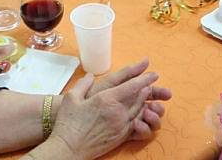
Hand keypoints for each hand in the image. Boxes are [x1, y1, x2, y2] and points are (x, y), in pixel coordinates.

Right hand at [49, 68, 167, 158]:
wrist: (69, 148)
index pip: (132, 87)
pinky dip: (141, 115)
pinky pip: (136, 124)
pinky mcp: (120, 137)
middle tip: (151, 82)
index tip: (153, 74)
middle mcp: (117, 113)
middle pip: (139, 98)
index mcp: (106, 100)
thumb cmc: (68, 123)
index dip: (144, 79)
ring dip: (145, 101)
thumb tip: (90, 76)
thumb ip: (83, 84)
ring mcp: (121, 126)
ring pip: (139, 111)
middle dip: (147, 89)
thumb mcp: (71, 97)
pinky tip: (139, 111)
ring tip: (146, 94)